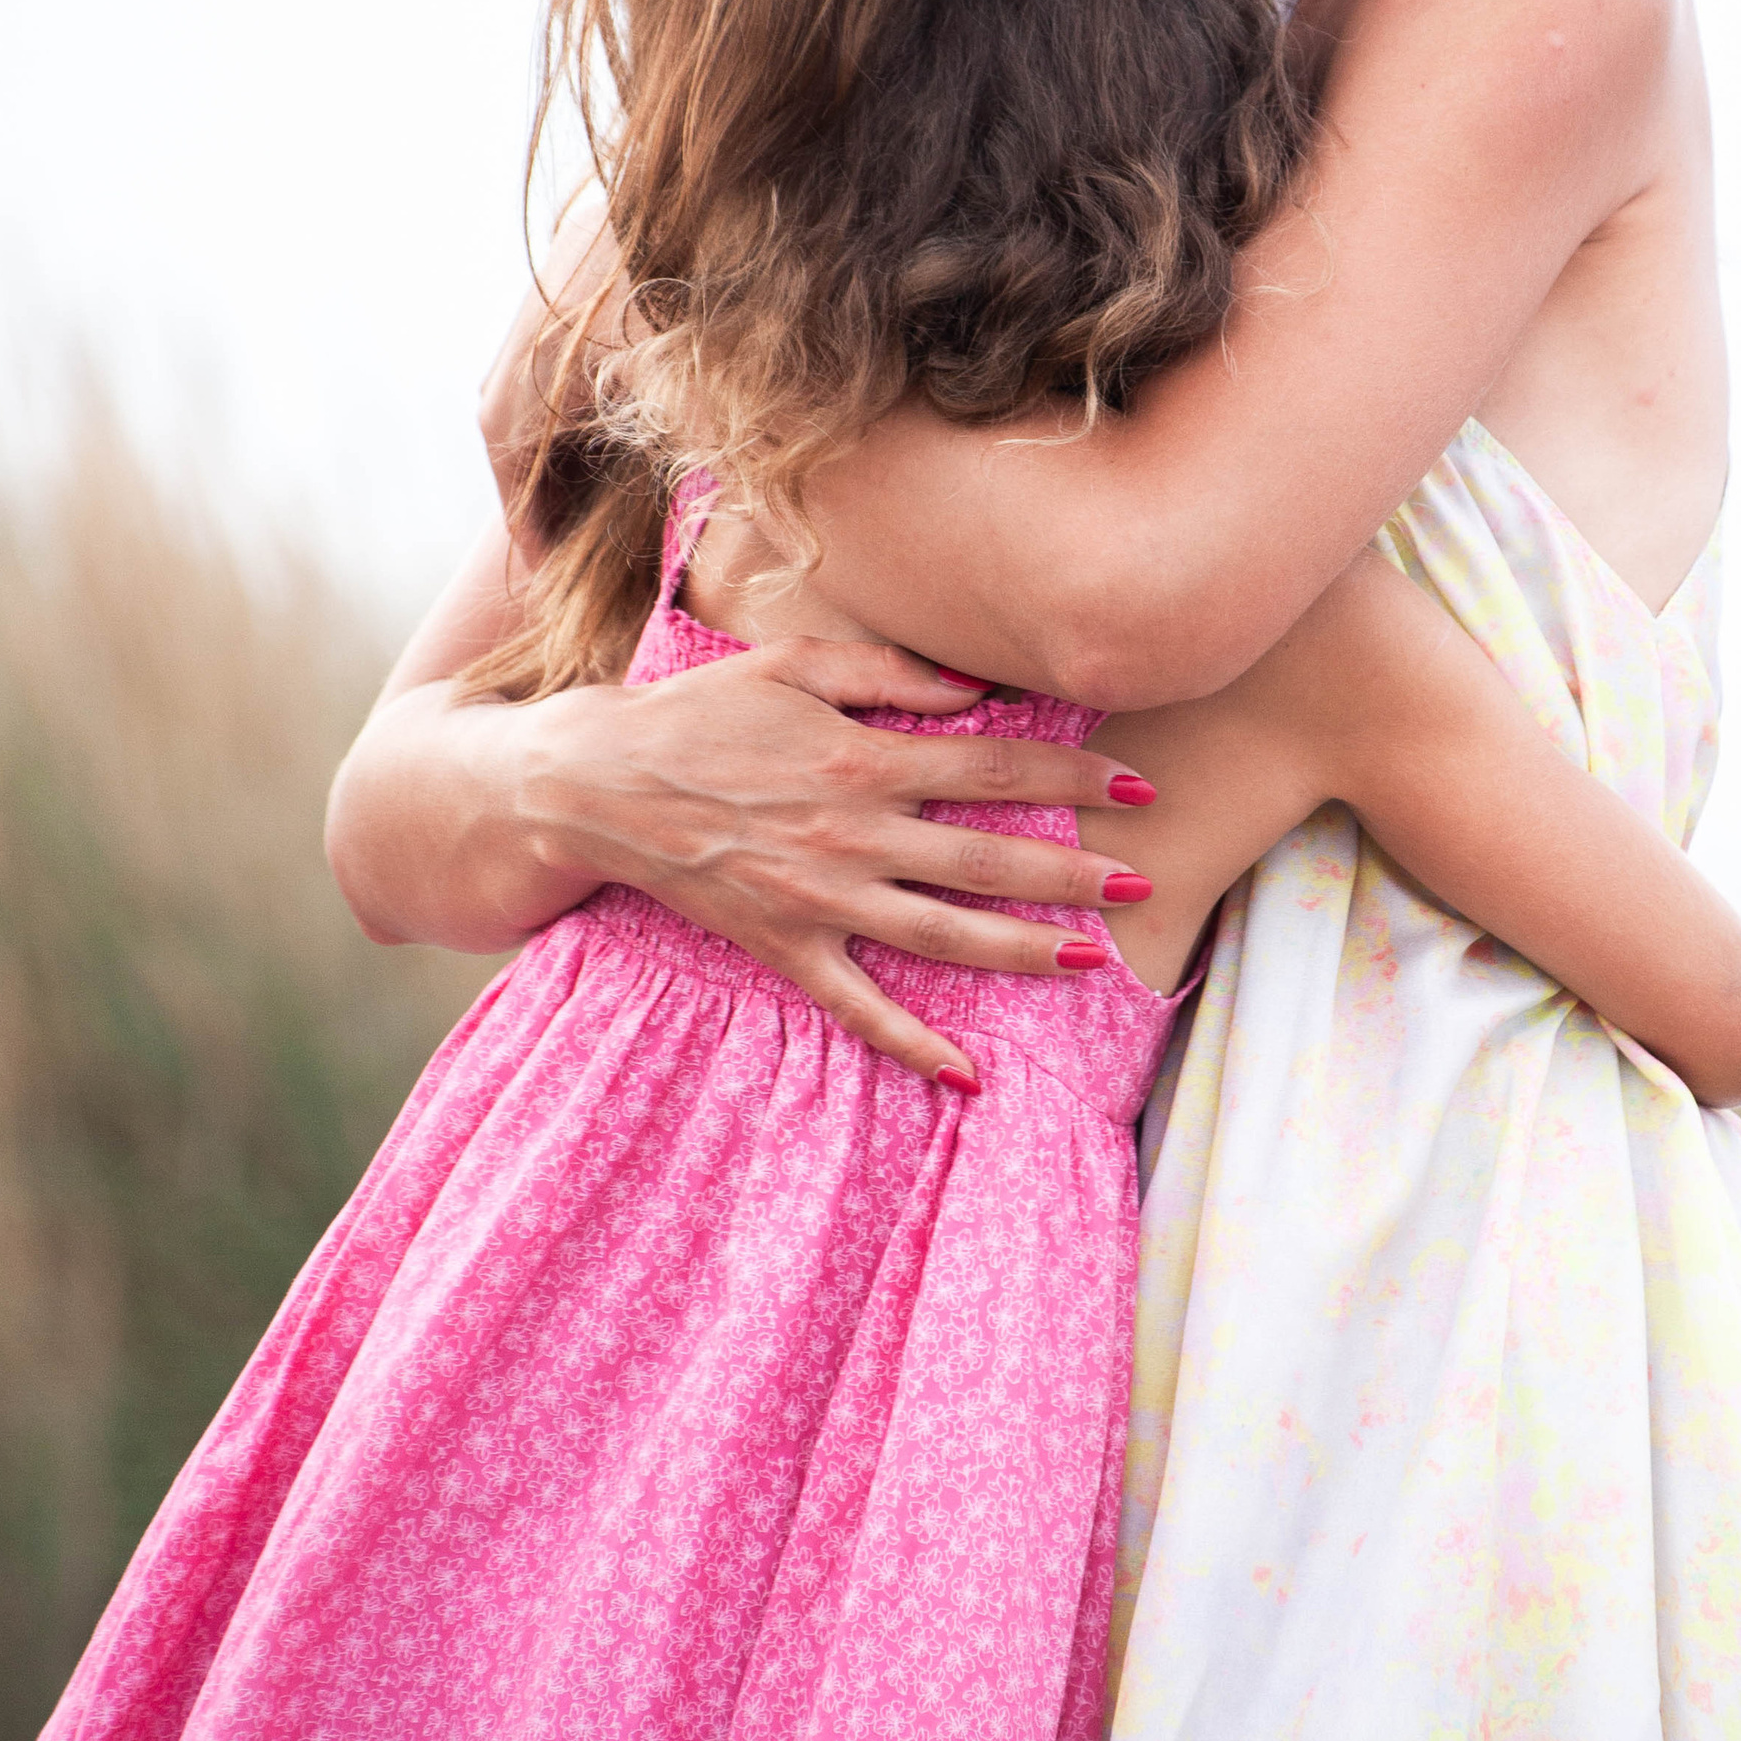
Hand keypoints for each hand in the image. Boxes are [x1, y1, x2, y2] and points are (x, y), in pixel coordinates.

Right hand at [334, 633, 1152, 1087]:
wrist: (597, 783)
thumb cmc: (696, 712)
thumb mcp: (792, 663)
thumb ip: (888, 674)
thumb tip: (972, 688)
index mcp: (864, 757)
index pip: (994, 769)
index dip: (1073, 780)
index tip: (1135, 787)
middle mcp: (855, 833)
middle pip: (988, 858)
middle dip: (1074, 871)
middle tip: (1143, 880)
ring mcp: (822, 898)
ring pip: (944, 936)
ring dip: (1022, 951)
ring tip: (1092, 961)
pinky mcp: (786, 946)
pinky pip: (859, 1007)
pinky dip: (913, 1046)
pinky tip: (969, 1077)